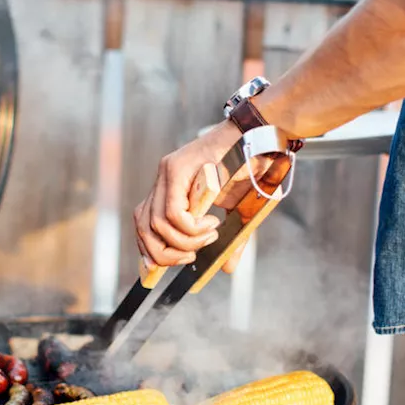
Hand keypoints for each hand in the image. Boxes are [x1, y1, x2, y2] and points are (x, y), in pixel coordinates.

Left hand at [133, 121, 278, 274]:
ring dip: (184, 241)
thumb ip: (229, 240)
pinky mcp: (177, 167)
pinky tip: (210, 224)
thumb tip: (228, 268)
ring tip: (208, 236)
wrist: (261, 136)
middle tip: (191, 256)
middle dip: (165, 253)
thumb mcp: (237, 213)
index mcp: (170, 187)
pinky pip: (172, 211)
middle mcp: (163, 178)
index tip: (172, 262)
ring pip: (157, 222)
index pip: (143, 222)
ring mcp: (168, 171)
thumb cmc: (250, 171)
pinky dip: (190, 228)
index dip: (150, 248)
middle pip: (144, 226)